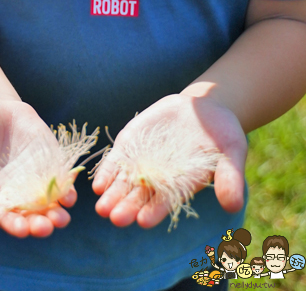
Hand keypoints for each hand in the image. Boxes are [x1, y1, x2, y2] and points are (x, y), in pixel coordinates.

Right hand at [0, 99, 76, 237]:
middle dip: (38, 224)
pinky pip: (61, 186)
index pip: (1, 216)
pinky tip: (71, 195)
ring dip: (56, 214)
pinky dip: (67, 193)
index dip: (12, 223)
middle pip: (28, 218)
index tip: (21, 229)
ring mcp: (34, 184)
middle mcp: (14, 195)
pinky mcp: (50, 169)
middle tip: (46, 226)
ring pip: (48, 207)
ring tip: (62, 217)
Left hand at [92, 93, 246, 228]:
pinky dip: (108, 172)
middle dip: (127, 208)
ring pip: (124, 182)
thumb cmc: (223, 136)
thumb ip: (230, 178)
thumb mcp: (232, 153)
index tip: (143, 221)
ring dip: (113, 195)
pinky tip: (98, 185)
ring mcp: (143, 161)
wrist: (204, 110)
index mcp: (182, 186)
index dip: (155, 211)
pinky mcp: (132, 144)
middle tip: (115, 219)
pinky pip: (117, 161)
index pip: (166, 203)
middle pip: (140, 197)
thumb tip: (232, 205)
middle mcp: (159, 179)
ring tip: (101, 208)